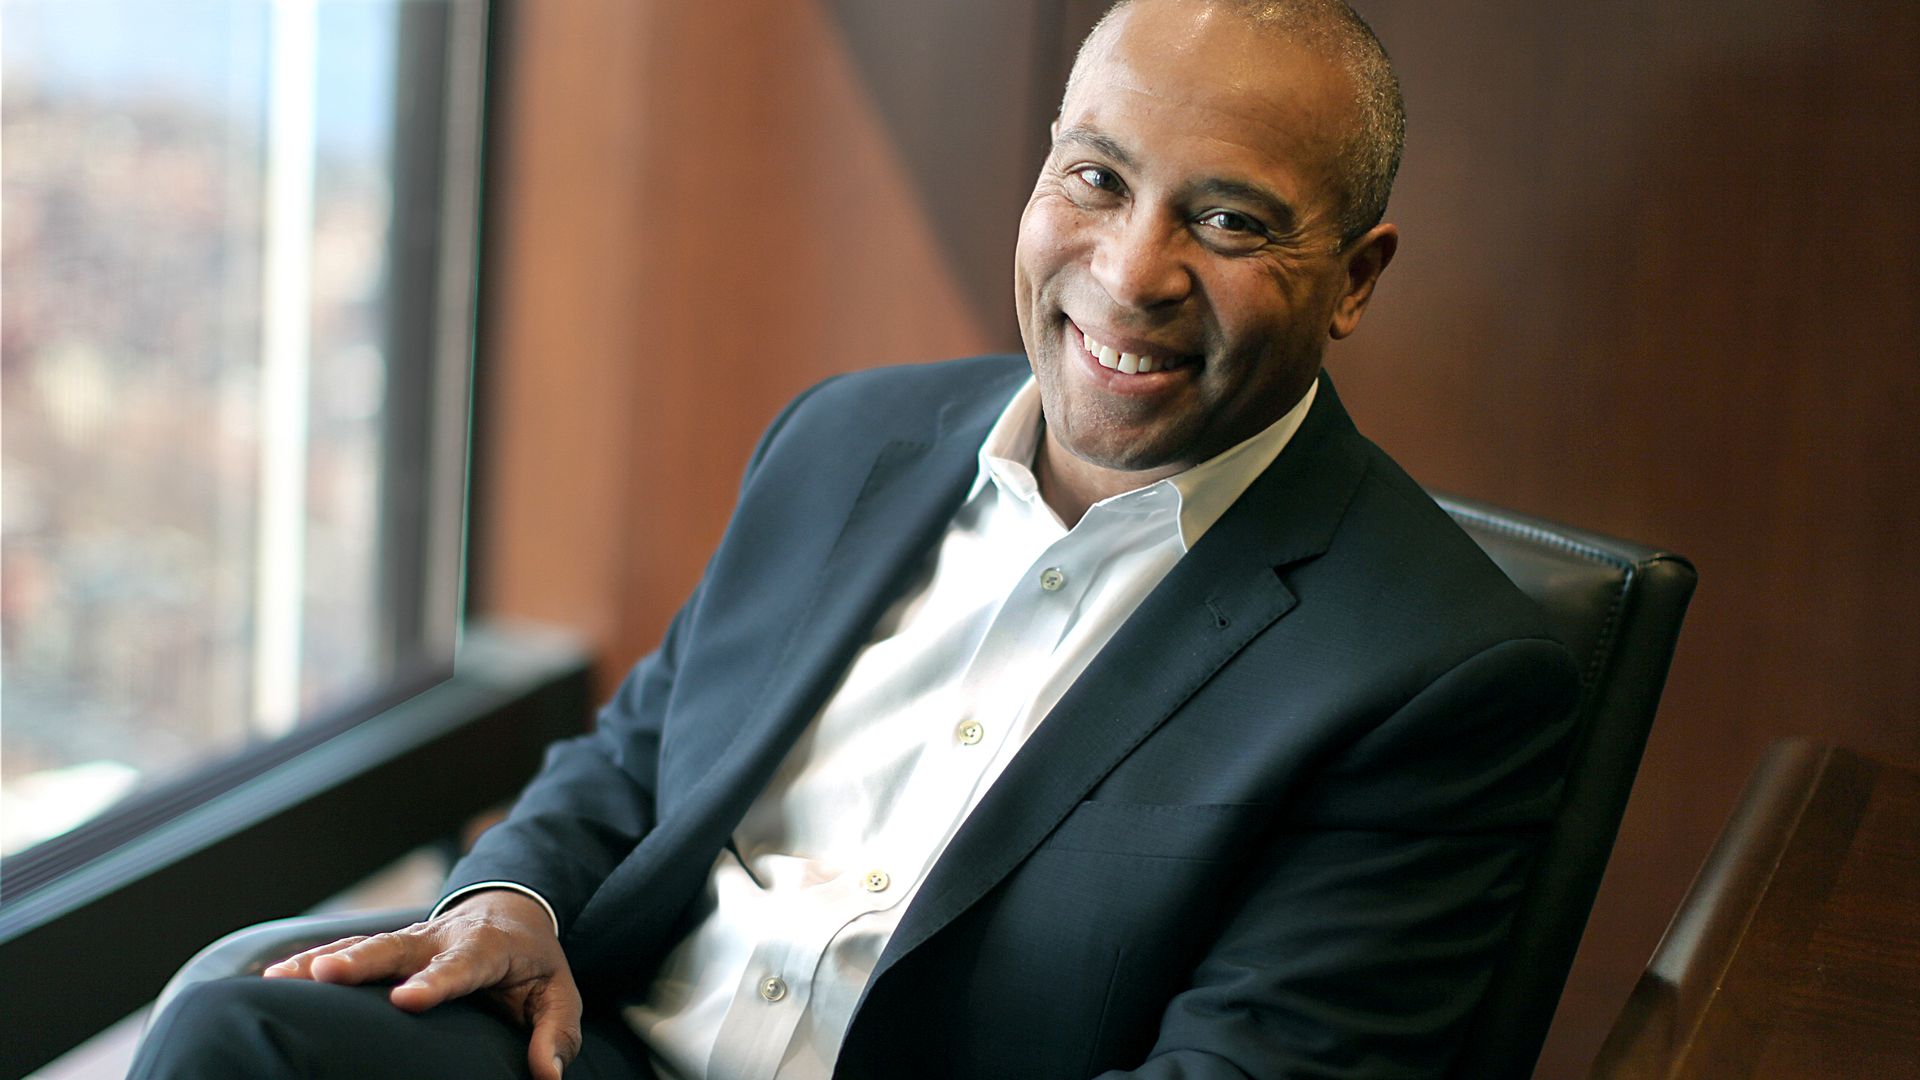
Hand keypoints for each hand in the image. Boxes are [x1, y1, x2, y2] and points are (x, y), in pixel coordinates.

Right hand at [263, 890, 579, 1079]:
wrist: (512, 910)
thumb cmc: (533, 964)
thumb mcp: (559, 994)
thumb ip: (556, 1032)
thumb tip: (547, 1076)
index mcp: (487, 947)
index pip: (462, 965)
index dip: (435, 982)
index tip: (407, 1000)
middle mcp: (442, 937)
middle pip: (399, 946)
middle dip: (362, 961)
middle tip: (326, 974)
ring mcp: (412, 938)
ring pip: (365, 945)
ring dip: (324, 959)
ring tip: (282, 978)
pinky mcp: (388, 945)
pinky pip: (347, 947)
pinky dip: (311, 959)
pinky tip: (276, 976)